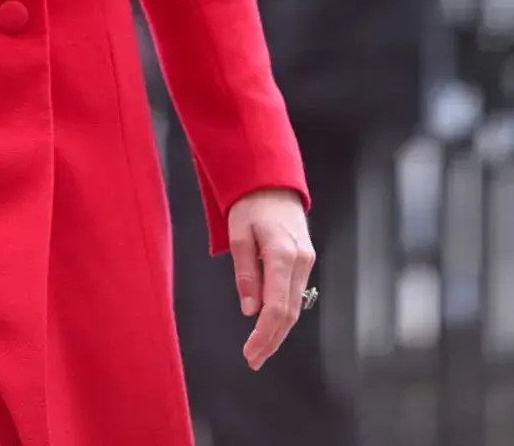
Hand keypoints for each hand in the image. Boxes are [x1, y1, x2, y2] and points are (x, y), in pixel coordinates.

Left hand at [227, 188, 314, 371]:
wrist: (272, 183)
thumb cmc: (250, 206)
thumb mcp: (238, 235)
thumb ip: (245, 273)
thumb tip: (250, 310)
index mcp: (282, 254)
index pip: (276, 307)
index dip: (264, 334)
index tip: (250, 353)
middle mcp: (300, 261)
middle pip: (289, 313)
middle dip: (271, 340)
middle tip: (253, 361)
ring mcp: (306, 261)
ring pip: (295, 306)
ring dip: (278, 331)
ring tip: (259, 351)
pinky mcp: (305, 260)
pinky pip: (295, 294)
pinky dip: (283, 314)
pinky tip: (270, 326)